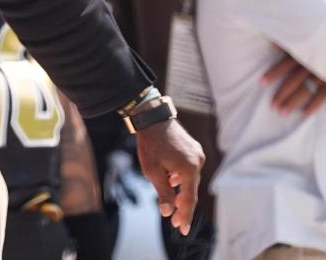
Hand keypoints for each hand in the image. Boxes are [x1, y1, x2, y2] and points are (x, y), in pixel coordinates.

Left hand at [134, 118, 204, 235]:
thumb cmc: (150, 144)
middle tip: (175, 222)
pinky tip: (172, 181)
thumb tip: (168, 212)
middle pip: (191, 190)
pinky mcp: (194, 149)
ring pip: (190, 179)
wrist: (152, 117)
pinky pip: (189, 169)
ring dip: (181, 190)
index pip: (189, 199)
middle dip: (182, 205)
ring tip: (172, 203)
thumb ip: (163, 192)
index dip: (185, 216)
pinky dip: (181, 178)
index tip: (183, 230)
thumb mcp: (152, 171)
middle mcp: (198, 162)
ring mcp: (197, 154)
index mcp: (189, 169)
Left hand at [262, 46, 325, 115]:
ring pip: (306, 90)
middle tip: (271, 106)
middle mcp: (311, 65)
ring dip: (293, 102)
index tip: (261, 83)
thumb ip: (290, 44)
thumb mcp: (306, 40)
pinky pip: (323, 96)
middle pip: (294, 81)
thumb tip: (272, 45)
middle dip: (282, 94)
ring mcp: (321, 74)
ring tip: (282, 113)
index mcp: (303, 54)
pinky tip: (304, 114)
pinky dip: (314, 105)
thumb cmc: (319, 44)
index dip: (273, 74)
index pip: (285, 65)